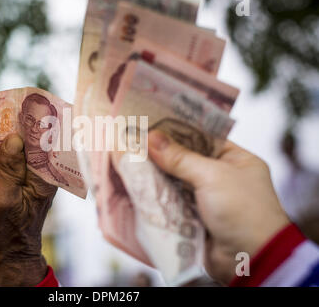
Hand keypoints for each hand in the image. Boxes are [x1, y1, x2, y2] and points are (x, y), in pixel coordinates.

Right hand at [0, 133, 56, 285]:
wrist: (9, 255)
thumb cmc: (8, 231)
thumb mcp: (6, 199)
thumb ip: (10, 169)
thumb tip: (13, 138)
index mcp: (47, 176)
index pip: (46, 140)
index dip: (33, 120)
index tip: (16, 104)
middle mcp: (43, 172)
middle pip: (33, 140)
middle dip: (14, 126)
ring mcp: (32, 176)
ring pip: (20, 148)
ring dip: (2, 140)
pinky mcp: (20, 180)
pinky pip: (11, 160)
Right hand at [148, 131, 289, 284]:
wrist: (251, 259)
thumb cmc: (242, 210)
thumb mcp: (212, 176)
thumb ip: (179, 158)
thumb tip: (151, 138)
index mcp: (237, 159)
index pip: (203, 136)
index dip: (178, 130)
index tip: (152, 122)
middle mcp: (223, 177)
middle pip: (186, 159)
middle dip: (163, 154)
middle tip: (135, 141)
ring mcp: (209, 199)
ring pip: (177, 182)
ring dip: (157, 176)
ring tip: (131, 160)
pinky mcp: (196, 218)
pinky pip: (173, 202)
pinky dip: (159, 197)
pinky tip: (138, 186)